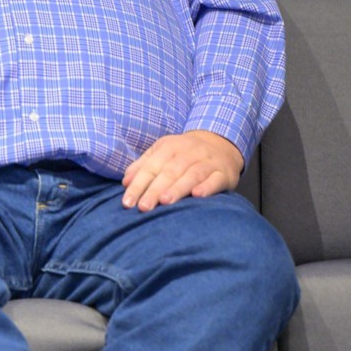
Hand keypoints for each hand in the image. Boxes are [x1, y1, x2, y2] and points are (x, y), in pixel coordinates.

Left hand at [122, 130, 244, 211]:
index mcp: (169, 147)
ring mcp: (208, 162)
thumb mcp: (162, 153)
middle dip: (155, 190)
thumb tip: (126, 181)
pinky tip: (198, 195)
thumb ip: (143, 166)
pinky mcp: (224, 173)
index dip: (138, 185)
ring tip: (165, 202)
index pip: (151, 167)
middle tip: (143, 207)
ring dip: (178, 188)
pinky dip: (207, 187)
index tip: (127, 202)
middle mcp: (189, 152)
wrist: (220, 143)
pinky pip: (216, 179)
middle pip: (170, 172)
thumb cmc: (184, 154)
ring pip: (192, 174)